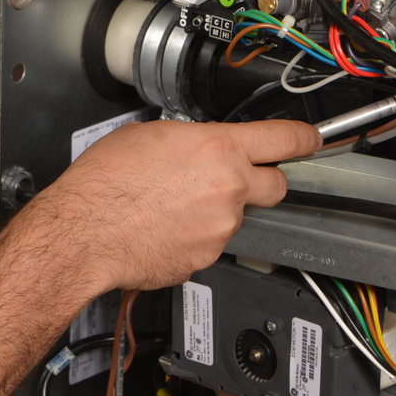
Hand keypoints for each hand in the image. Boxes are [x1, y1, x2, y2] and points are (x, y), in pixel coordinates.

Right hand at [13, 118, 319, 293]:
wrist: (83, 233)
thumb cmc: (104, 185)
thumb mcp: (146, 136)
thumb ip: (187, 140)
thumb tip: (195, 146)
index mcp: (218, 149)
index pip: (284, 138)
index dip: (304, 138)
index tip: (312, 140)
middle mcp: (228, 189)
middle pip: (276, 185)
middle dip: (264, 181)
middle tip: (236, 179)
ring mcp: (221, 228)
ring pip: (236, 217)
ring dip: (216, 212)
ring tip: (172, 207)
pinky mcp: (206, 259)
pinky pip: (210, 244)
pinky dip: (194, 237)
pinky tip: (163, 229)